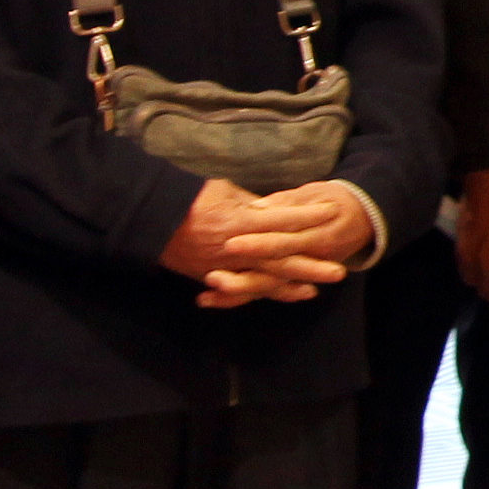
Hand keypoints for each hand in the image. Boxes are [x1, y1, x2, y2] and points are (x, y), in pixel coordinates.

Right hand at [159, 176, 354, 307]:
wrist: (150, 219)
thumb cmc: (189, 198)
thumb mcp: (224, 191)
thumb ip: (252, 204)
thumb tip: (274, 209)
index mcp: (239, 221)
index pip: (282, 219)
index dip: (307, 216)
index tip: (331, 211)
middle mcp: (235, 248)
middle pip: (280, 259)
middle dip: (310, 266)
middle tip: (339, 272)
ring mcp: (224, 266)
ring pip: (264, 280)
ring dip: (290, 287)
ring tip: (315, 291)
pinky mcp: (212, 277)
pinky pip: (241, 290)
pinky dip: (261, 294)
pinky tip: (281, 296)